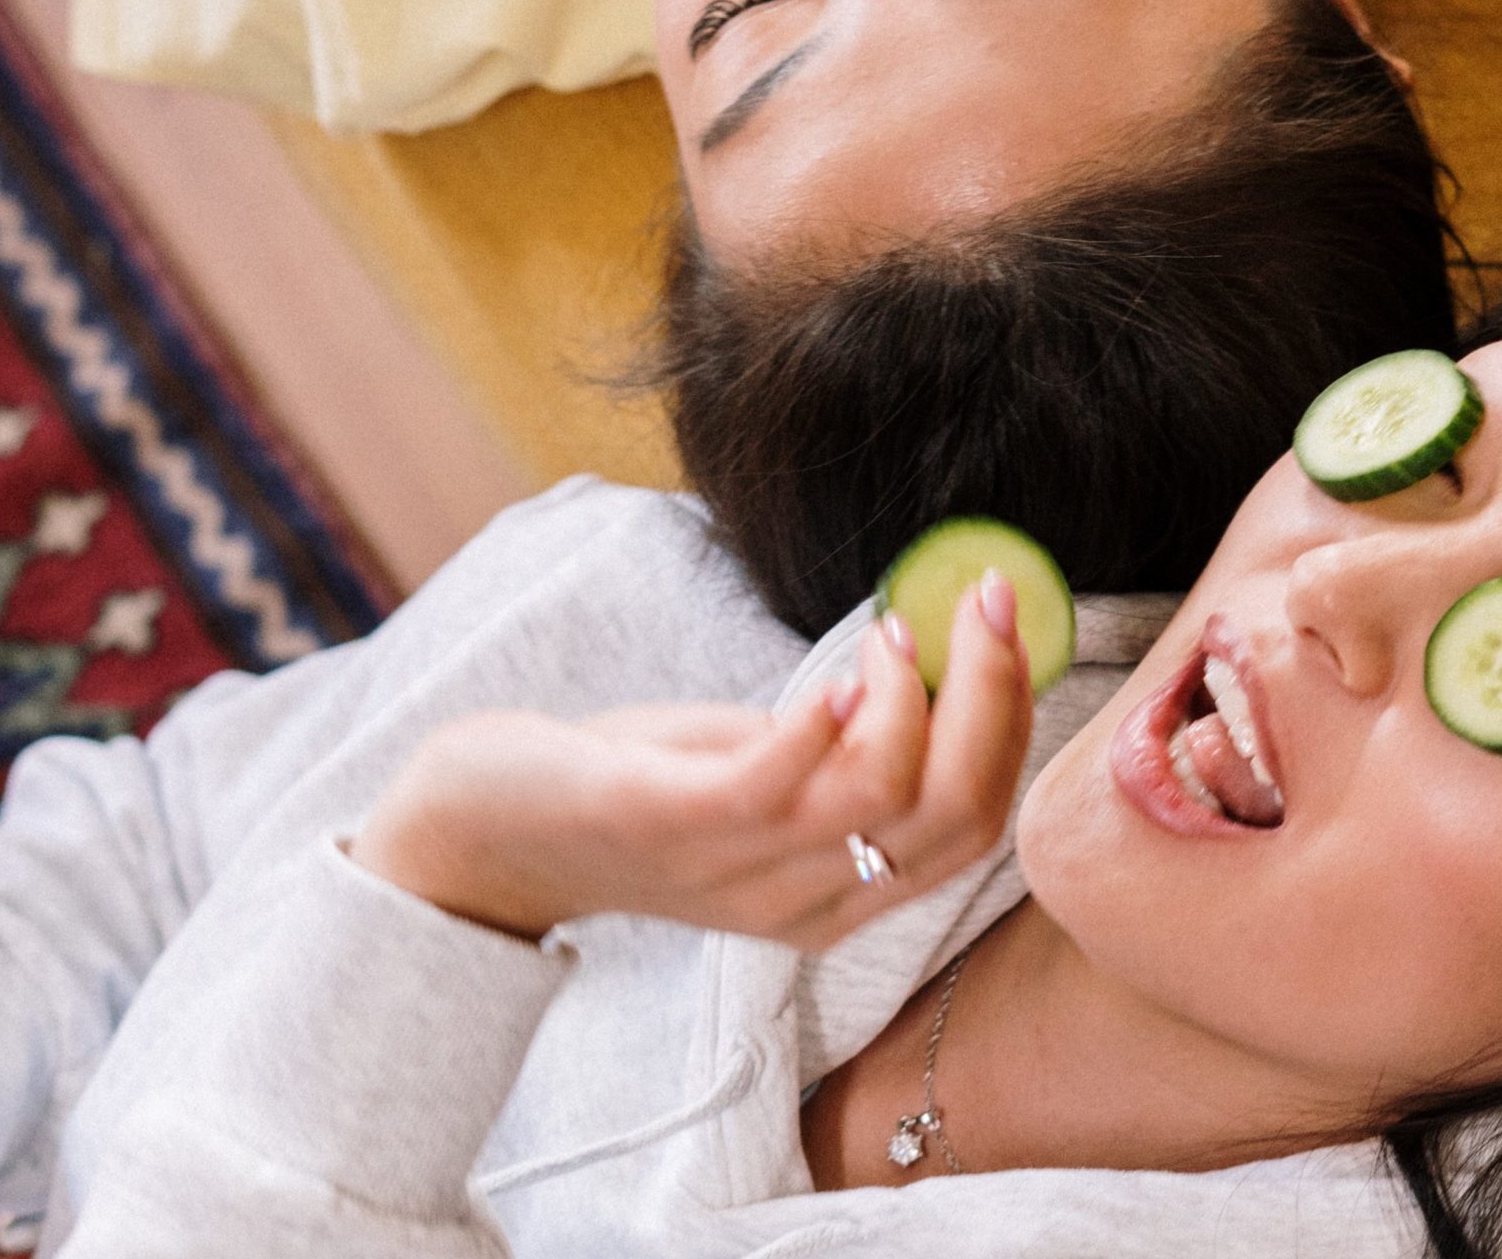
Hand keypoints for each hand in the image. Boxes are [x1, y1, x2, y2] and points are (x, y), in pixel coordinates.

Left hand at [352, 573, 1035, 949]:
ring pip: (885, 798)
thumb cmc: (637, 786)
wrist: (487, 829)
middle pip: (955, 815)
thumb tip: (931, 646)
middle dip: (993, 693)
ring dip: (913, 693)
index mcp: (841, 896)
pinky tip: (841, 671)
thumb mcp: (761, 775)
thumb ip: (842, 743)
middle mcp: (804, 901)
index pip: (977, 829)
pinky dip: (826, 721)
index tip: (1011, 622)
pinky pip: (778, 788)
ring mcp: (738, 869)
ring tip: (886, 631)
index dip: (1014, 722)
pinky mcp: (670, 823)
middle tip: (983, 599)